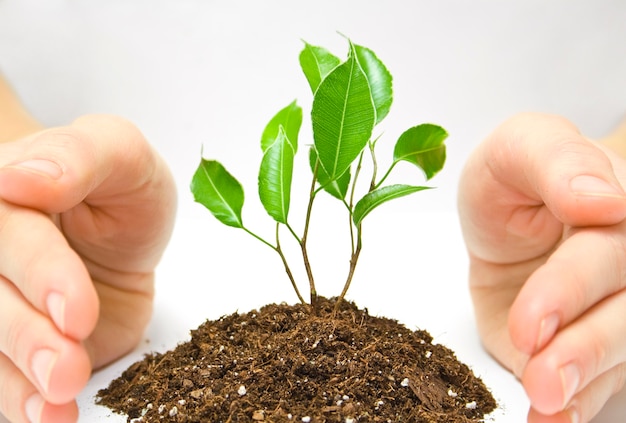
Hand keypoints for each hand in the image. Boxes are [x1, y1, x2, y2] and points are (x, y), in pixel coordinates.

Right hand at [0, 115, 176, 421]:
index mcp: (5, 190)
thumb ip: (78, 157)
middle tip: (67, 366)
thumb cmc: (122, 187)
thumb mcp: (122, 154)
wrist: (120, 230)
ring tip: (59, 398)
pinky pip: (2, 373)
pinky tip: (46, 415)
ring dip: (20, 376)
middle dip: (27, 335)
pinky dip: (21, 400)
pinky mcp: (15, 337)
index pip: (9, 233)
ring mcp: (0, 294)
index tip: (75, 310)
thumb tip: (18, 178)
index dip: (40, 273)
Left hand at [458, 112, 625, 422]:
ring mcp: (619, 304)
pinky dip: (584, 402)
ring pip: (624, 350)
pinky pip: (607, 380)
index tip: (530, 321)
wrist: (516, 219)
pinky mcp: (599, 343)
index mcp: (620, 204)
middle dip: (583, 347)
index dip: (570, 289)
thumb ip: (554, 160)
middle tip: (539, 377)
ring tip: (546, 403)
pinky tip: (558, 417)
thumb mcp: (517, 149)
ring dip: (587, 381)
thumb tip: (605, 199)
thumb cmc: (516, 182)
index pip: (608, 249)